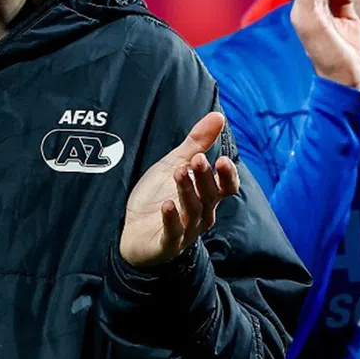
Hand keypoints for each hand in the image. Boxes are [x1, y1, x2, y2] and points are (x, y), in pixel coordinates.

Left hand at [120, 112, 240, 267]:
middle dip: (205, 177)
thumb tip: (218, 115)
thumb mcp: (175, 164)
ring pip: (192, 211)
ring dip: (187, 191)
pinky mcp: (166, 243)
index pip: (227, 187)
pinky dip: (171, 219)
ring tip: (179, 172)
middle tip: (198, 160)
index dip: (228, 175)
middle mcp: (201, 214)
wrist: (131, 230)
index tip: (222, 159)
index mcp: (207, 196)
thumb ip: (197, 143)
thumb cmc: (158, 196)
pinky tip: (167, 205)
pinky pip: (173, 232)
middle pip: (210, 196)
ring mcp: (185, 230)